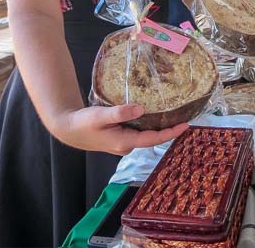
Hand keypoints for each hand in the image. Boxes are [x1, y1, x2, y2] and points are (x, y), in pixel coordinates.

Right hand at [59, 104, 188, 155]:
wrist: (68, 129)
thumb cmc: (83, 123)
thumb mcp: (100, 115)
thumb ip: (120, 112)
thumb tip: (141, 108)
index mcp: (124, 142)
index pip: (153, 139)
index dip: (171, 133)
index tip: (186, 125)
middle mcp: (127, 146)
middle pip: (153, 138)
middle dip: (169, 130)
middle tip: (186, 117)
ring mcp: (124, 143)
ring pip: (146, 136)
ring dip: (160, 127)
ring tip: (175, 114)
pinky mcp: (121, 138)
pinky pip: (140, 132)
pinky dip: (149, 125)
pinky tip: (154, 114)